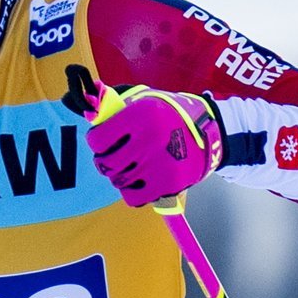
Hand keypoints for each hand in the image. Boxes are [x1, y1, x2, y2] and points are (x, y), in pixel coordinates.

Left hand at [84, 86, 222, 206]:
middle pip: (105, 163)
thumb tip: (86, 106)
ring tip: (130, 167)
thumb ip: (116, 106)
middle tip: (114, 157)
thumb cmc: (171, 114)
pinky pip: (133, 197)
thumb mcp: (146, 100)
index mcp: (141, 114)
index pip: (97, 139)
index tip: (103, 140)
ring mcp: (158, 163)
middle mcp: (149, 139)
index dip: (97, 141)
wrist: (210, 132)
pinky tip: (139, 181)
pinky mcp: (168, 184)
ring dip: (120, 176)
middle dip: (105, 161)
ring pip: (118, 181)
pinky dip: (132, 192)